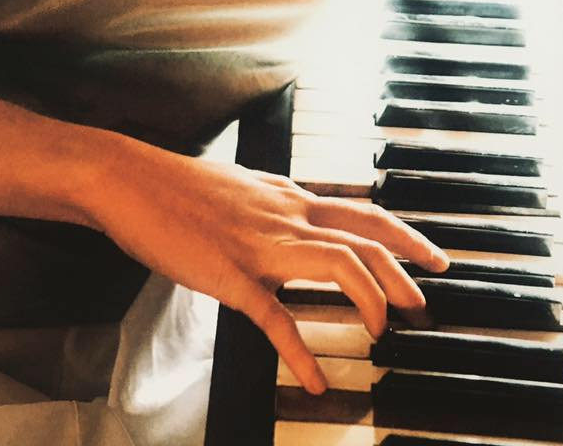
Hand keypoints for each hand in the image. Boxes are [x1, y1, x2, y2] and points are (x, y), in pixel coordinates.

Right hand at [93, 150, 448, 393]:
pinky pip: (276, 317)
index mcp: (289, 196)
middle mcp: (286, 215)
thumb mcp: (243, 185)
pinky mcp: (230, 275)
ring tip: (384, 332)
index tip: (431, 256)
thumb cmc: (180, 185)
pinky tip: (315, 381)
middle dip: (406, 269)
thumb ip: (276, 201)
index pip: (364, 213)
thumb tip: (298, 210)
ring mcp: (261, 243)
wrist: (130, 180)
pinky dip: (300, 354)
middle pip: (366, 236)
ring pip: (339, 263)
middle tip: (426, 302)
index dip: (405, 235)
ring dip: (371, 299)